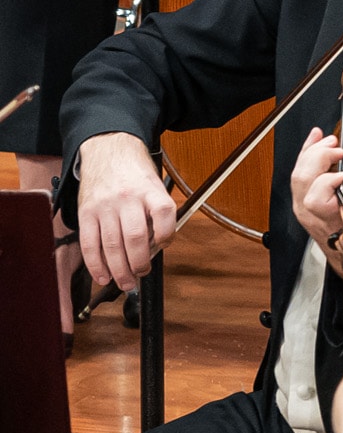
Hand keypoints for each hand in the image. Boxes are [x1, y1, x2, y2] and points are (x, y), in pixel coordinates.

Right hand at [73, 131, 175, 289]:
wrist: (108, 150)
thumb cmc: (135, 172)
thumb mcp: (154, 183)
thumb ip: (157, 210)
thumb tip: (157, 246)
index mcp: (150, 189)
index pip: (164, 213)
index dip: (166, 235)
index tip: (163, 245)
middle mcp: (127, 198)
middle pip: (135, 237)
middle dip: (139, 263)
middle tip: (141, 275)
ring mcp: (104, 206)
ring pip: (111, 245)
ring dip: (119, 270)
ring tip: (125, 282)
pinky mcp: (86, 213)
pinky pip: (89, 244)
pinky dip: (96, 264)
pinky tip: (102, 276)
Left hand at [289, 128, 342, 250]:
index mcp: (327, 220)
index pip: (316, 198)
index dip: (328, 181)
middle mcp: (309, 214)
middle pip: (302, 180)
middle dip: (318, 157)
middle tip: (337, 146)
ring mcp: (302, 209)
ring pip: (297, 176)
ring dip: (311, 153)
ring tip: (327, 139)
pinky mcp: (302, 203)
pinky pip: (299, 177)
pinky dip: (306, 157)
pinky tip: (314, 142)